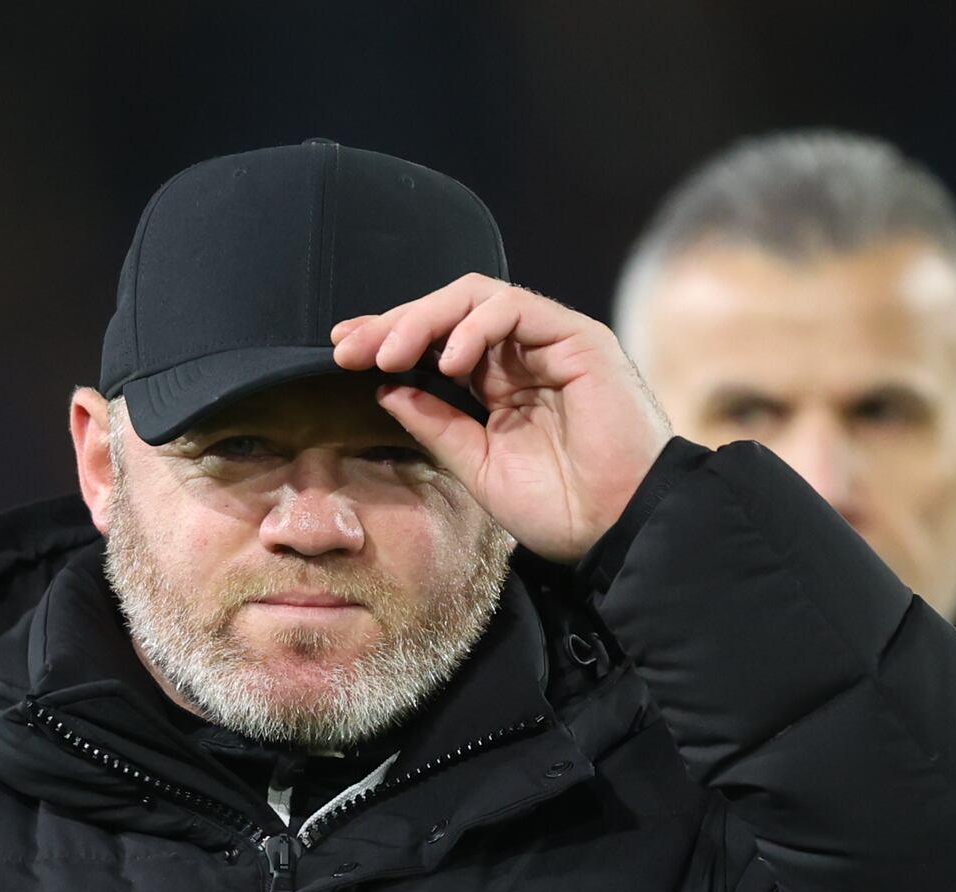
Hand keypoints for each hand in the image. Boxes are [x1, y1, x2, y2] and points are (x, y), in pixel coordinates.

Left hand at [332, 274, 673, 562]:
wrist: (613, 530)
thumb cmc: (558, 509)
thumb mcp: (476, 465)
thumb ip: (436, 423)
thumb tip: (385, 387)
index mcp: (500, 384)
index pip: (437, 341)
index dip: (389, 339)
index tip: (342, 353)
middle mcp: (524, 355)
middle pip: (449, 311)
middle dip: (393, 323)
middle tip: (349, 347)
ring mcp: (551, 342)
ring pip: (476, 298)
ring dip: (423, 319)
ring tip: (389, 353)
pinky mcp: (578, 339)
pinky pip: (515, 307)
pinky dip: (473, 326)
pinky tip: (446, 360)